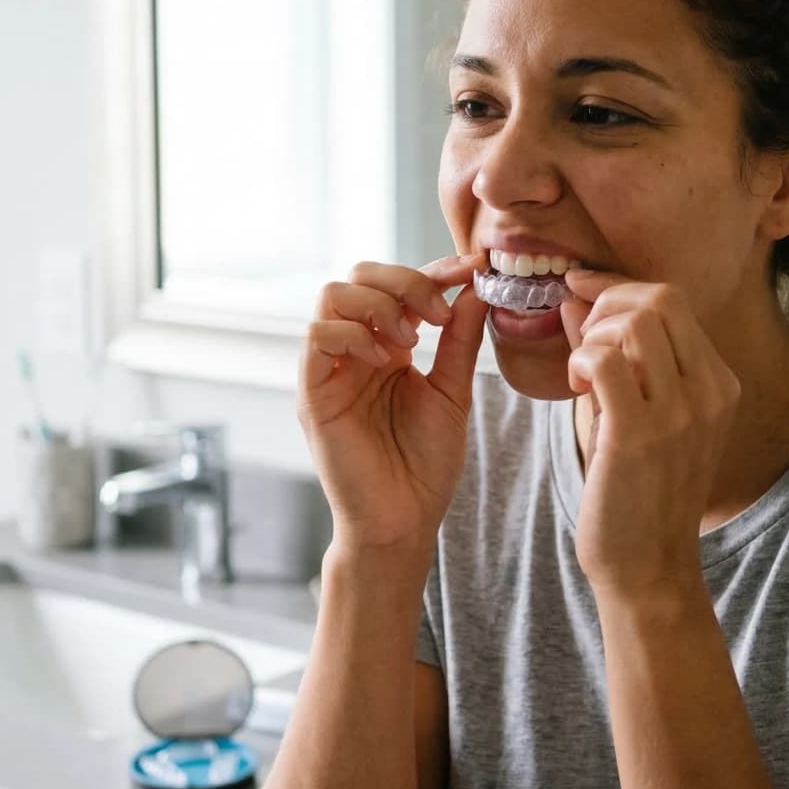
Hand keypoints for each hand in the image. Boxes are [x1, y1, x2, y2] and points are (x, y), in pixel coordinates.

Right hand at [298, 255, 488, 555]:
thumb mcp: (452, 392)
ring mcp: (331, 368)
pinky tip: (385, 362)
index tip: (473, 267)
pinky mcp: (313, 391)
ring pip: (332, 294)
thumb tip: (476, 288)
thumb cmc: (424, 465)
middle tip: (438, 315)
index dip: (435, 270)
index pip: (401, 287)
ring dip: (379, 306)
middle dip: (405, 281)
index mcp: (389, 347)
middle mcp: (356, 350)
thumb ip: (459, 340)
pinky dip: (355, 334)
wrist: (403, 520)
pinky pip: (317, 335)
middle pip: (360, 276)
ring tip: (411, 342)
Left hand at [560, 271, 740, 596]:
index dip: (620, 287)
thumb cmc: (639, 491)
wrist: (648, 567)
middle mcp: (709, 392)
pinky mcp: (638, 435)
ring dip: (593, 335)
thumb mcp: (642, 414)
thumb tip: (580, 297)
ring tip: (582, 374)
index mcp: (719, 384)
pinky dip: (580, 360)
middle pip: (659, 298)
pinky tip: (575, 389)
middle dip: (607, 304)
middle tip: (584, 342)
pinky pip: (603, 360)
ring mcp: (679, 413)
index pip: (673, 300)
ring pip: (634, 322)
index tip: (583, 293)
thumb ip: (616, 355)